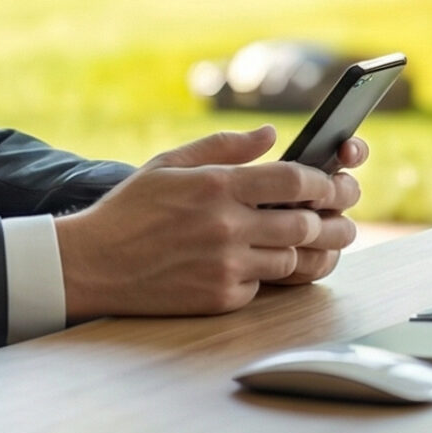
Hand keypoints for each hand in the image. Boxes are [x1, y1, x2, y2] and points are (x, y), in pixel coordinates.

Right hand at [53, 125, 347, 318]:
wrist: (92, 264)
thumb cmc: (130, 210)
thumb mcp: (169, 164)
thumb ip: (224, 146)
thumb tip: (270, 134)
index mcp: (216, 186)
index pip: (294, 180)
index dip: (323, 181)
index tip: (332, 183)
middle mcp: (226, 226)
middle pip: (305, 224)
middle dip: (332, 221)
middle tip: (340, 219)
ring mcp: (225, 266)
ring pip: (293, 260)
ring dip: (306, 251)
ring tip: (313, 242)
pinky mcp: (220, 298)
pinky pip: (264, 286)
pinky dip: (266, 275)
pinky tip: (258, 264)